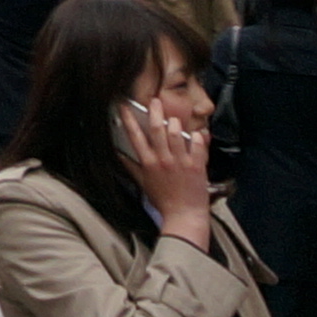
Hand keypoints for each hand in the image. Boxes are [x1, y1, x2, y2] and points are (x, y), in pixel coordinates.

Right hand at [114, 96, 212, 240]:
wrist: (184, 216)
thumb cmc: (164, 201)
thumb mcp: (143, 183)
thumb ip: (131, 167)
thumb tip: (119, 155)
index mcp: (148, 163)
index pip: (135, 136)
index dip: (128, 119)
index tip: (124, 106)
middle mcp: (163, 159)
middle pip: (157, 129)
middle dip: (154, 111)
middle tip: (155, 101)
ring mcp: (180, 161)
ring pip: (176, 133)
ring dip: (175, 123)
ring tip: (174, 120)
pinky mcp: (196, 165)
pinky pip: (198, 145)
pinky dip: (197, 137)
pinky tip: (196, 134)